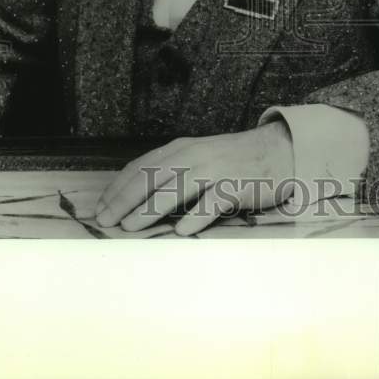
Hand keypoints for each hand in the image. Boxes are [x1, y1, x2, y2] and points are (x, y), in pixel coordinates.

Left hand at [94, 121, 293, 235]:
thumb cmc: (233, 160)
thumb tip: (136, 198)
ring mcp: (215, 170)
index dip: (118, 187)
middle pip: (152, 176)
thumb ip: (172, 171)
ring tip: (131, 226)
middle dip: (124, 199)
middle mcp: (194, 155)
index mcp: (181, 148)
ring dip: (151, 207)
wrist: (278, 151)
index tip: (100, 207)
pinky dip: (196, 216)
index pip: (141, 166)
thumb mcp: (198, 157)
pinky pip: (213, 201)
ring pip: (177, 188)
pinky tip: (181, 231)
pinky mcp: (236, 186)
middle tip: (105, 220)